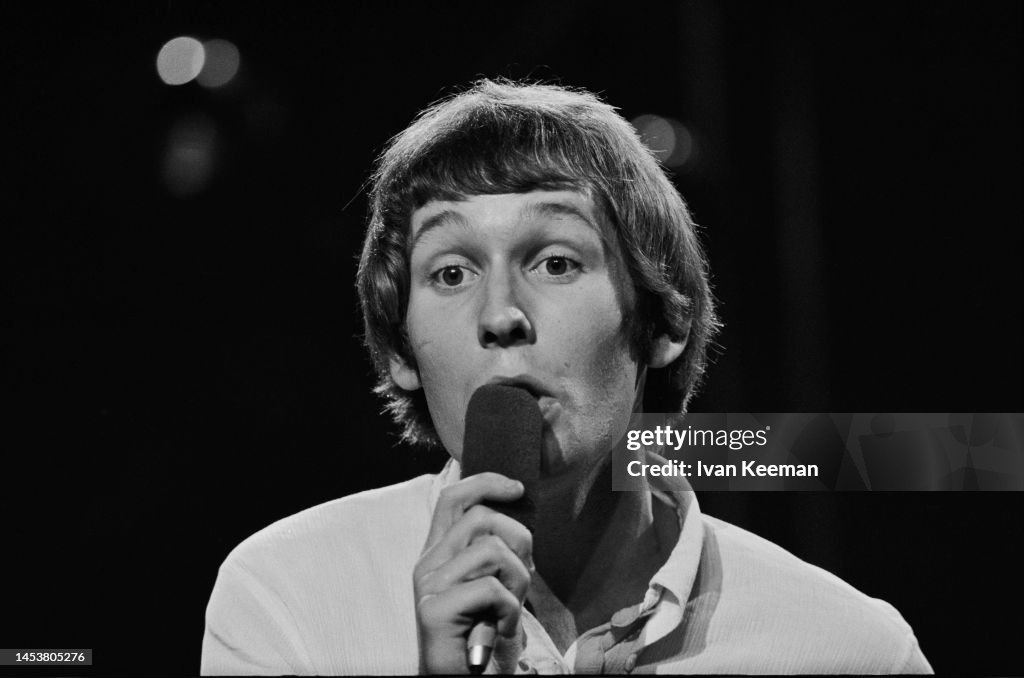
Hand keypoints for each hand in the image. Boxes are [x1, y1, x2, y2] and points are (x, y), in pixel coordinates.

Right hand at [413, 472, 533, 673]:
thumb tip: (519, 513)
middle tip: (521, 582)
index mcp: (440, 553)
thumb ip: (497, 550)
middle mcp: (427, 563)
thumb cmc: (485, 638)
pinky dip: (510, 612)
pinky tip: (500, 631)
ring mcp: (427, 585)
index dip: (487, 483)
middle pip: (482, 518)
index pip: (454, 497)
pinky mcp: (433, 609)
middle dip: (520, 544)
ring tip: (509, 611)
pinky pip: (491, 589)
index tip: (518, 489)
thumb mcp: (496, 585)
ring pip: (491, 550)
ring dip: (518, 582)